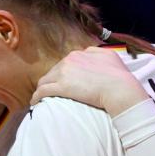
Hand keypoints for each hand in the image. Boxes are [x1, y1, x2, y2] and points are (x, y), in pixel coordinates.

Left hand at [32, 46, 148, 115]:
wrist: (119, 88)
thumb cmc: (119, 76)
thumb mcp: (109, 56)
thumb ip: (96, 53)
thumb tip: (88, 53)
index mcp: (80, 53)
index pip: (64, 64)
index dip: (62, 74)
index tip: (62, 82)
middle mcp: (69, 60)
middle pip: (53, 71)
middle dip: (51, 81)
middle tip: (50, 92)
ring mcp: (64, 73)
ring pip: (45, 80)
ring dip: (42, 88)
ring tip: (40, 98)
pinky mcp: (61, 86)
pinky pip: (43, 91)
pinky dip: (37, 96)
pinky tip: (35, 102)